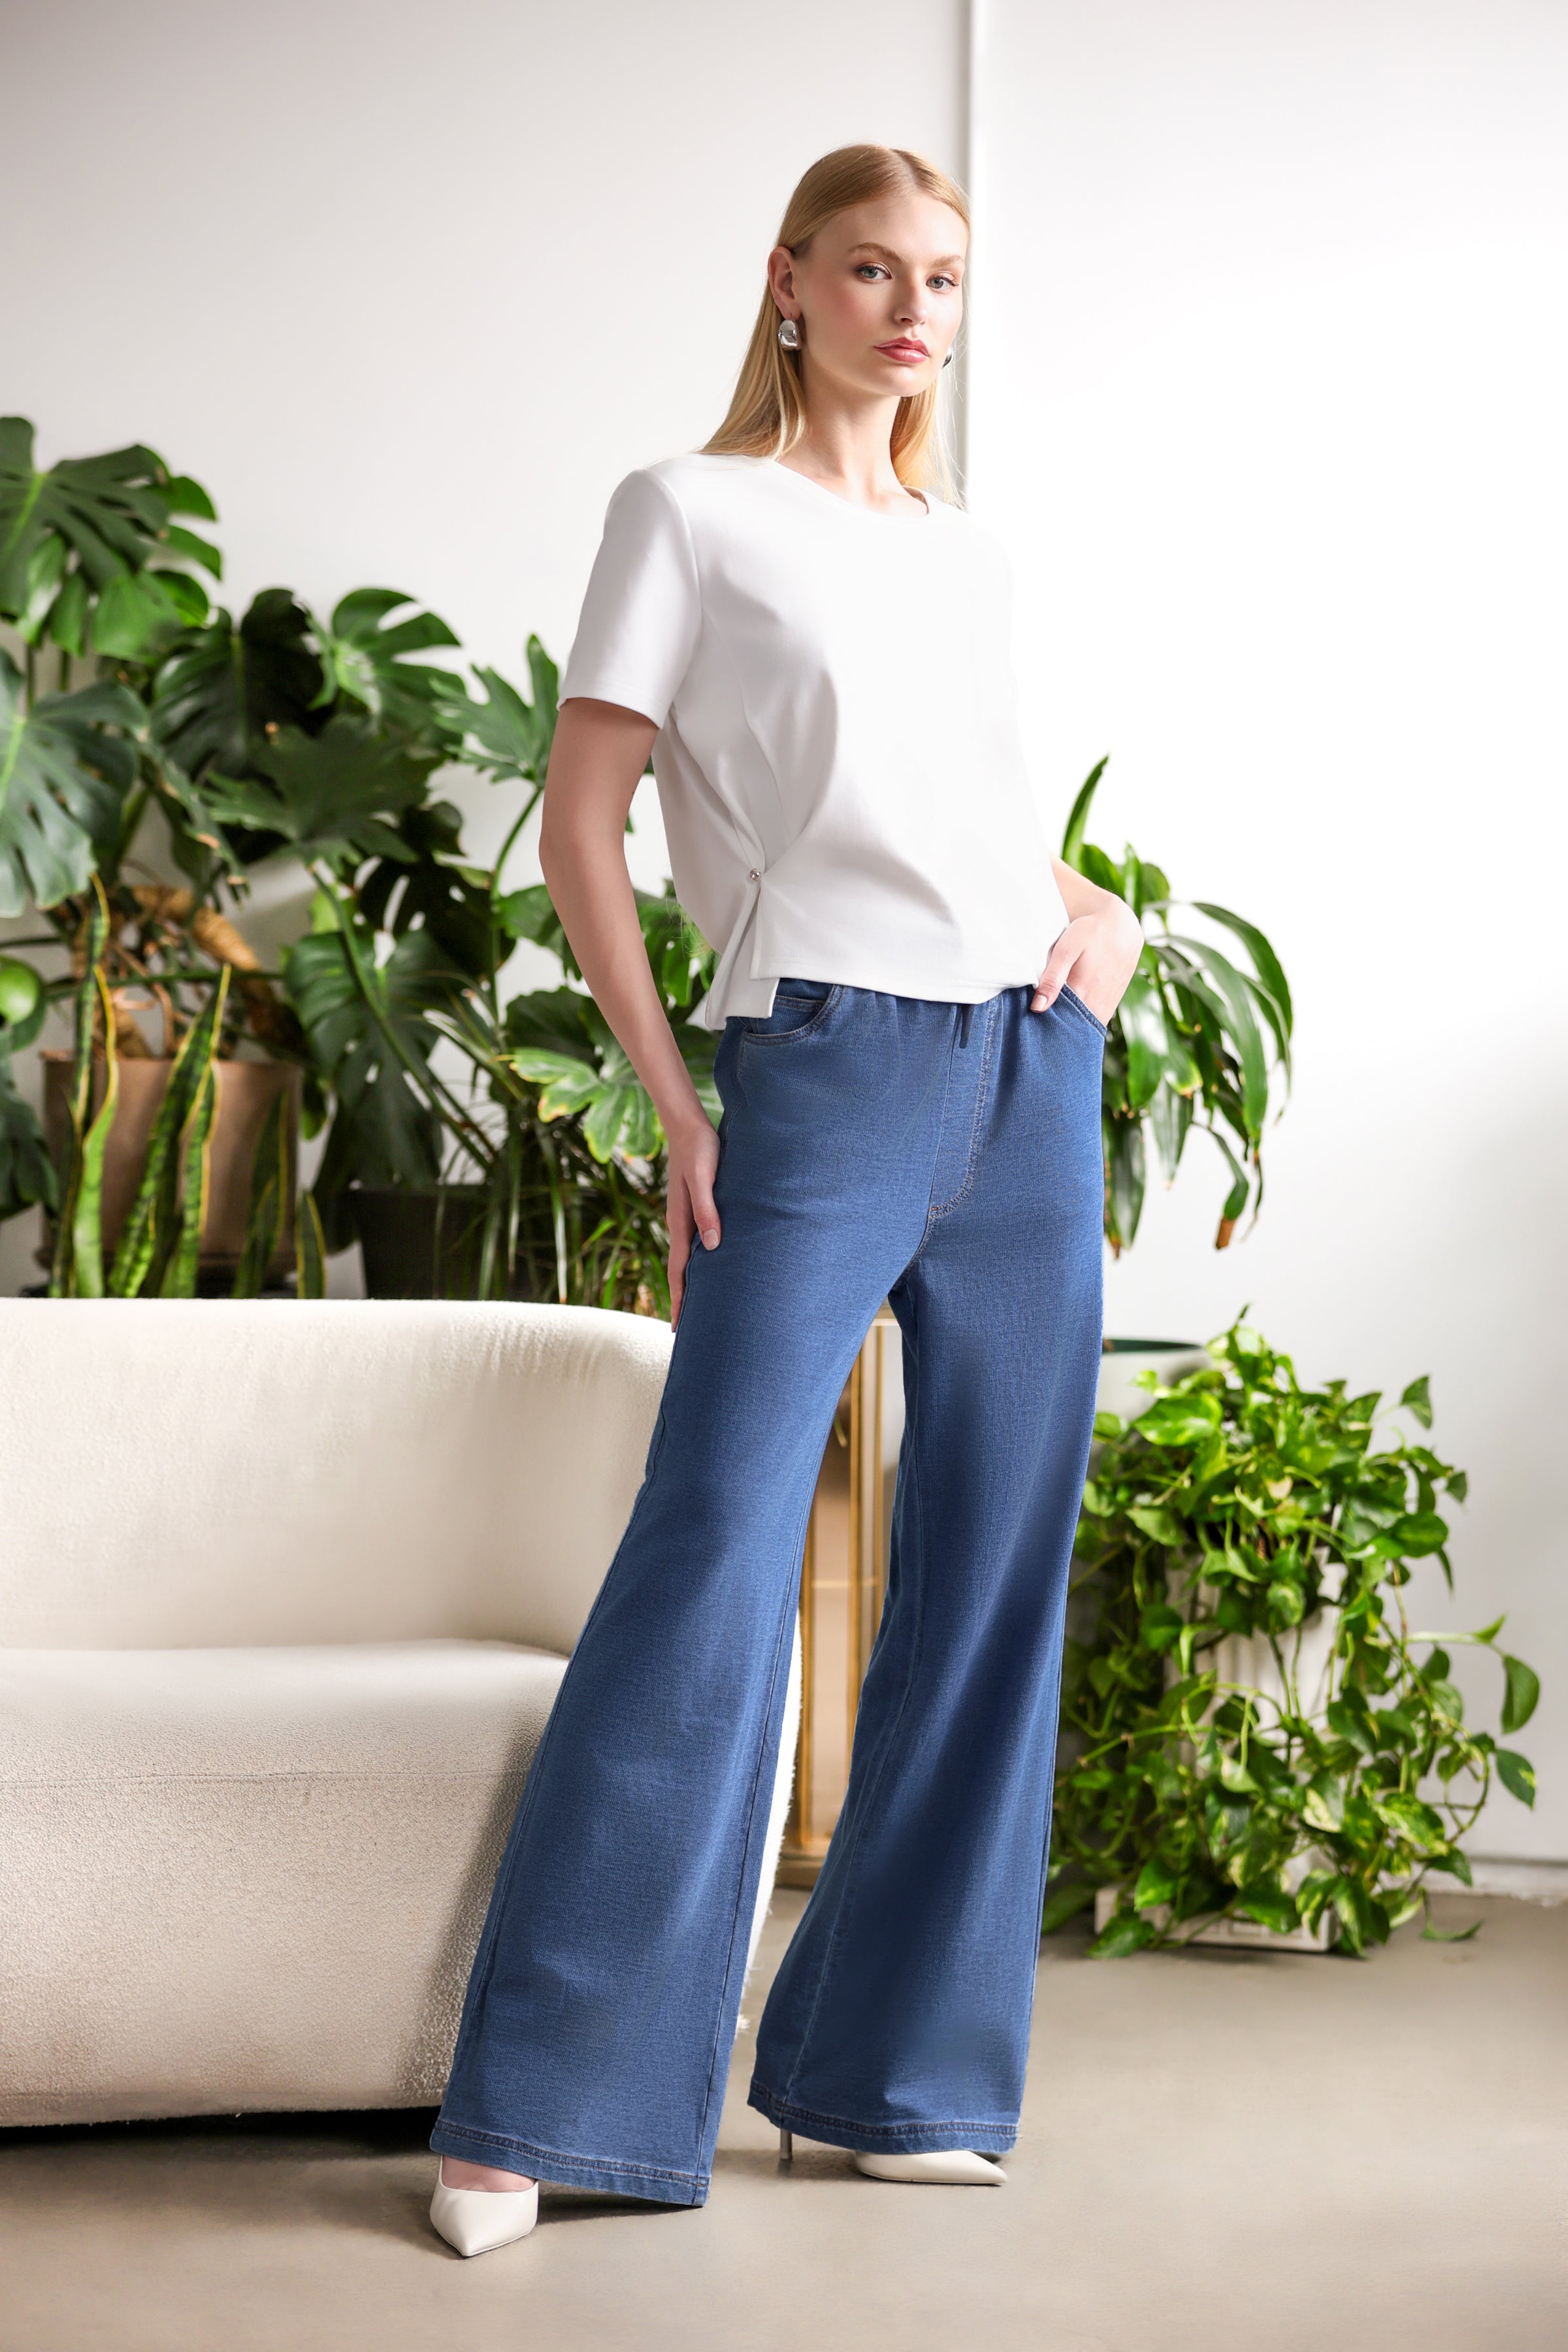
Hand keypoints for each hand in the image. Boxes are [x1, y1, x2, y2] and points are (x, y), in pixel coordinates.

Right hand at [665, 1113, 720, 1328]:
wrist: (687, 1125)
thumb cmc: (700, 1149)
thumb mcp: (705, 1178)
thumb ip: (708, 1210)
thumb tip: (713, 1246)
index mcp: (680, 1222)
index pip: (679, 1272)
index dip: (680, 1301)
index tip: (678, 1329)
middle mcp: (681, 1224)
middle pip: (680, 1272)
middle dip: (683, 1302)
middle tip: (685, 1332)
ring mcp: (686, 1217)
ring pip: (688, 1259)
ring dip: (690, 1284)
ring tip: (698, 1308)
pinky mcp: (695, 1208)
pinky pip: (696, 1243)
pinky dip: (699, 1263)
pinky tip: (710, 1266)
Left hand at [1031, 899, 1143, 1025]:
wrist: (1122, 927)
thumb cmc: (1090, 933)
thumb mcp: (1067, 950)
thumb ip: (1053, 979)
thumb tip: (1038, 1008)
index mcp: (1083, 993)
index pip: (1059, 1023)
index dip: (1044, 1026)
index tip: (1032, 1023)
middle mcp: (1097, 1005)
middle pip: (1072, 1028)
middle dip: (1056, 1028)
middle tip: (1040, 1021)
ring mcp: (1107, 1006)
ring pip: (1084, 1025)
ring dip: (1070, 1023)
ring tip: (1054, 1014)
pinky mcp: (1112, 1003)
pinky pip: (1094, 1019)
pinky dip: (1081, 1018)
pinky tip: (1070, 1010)